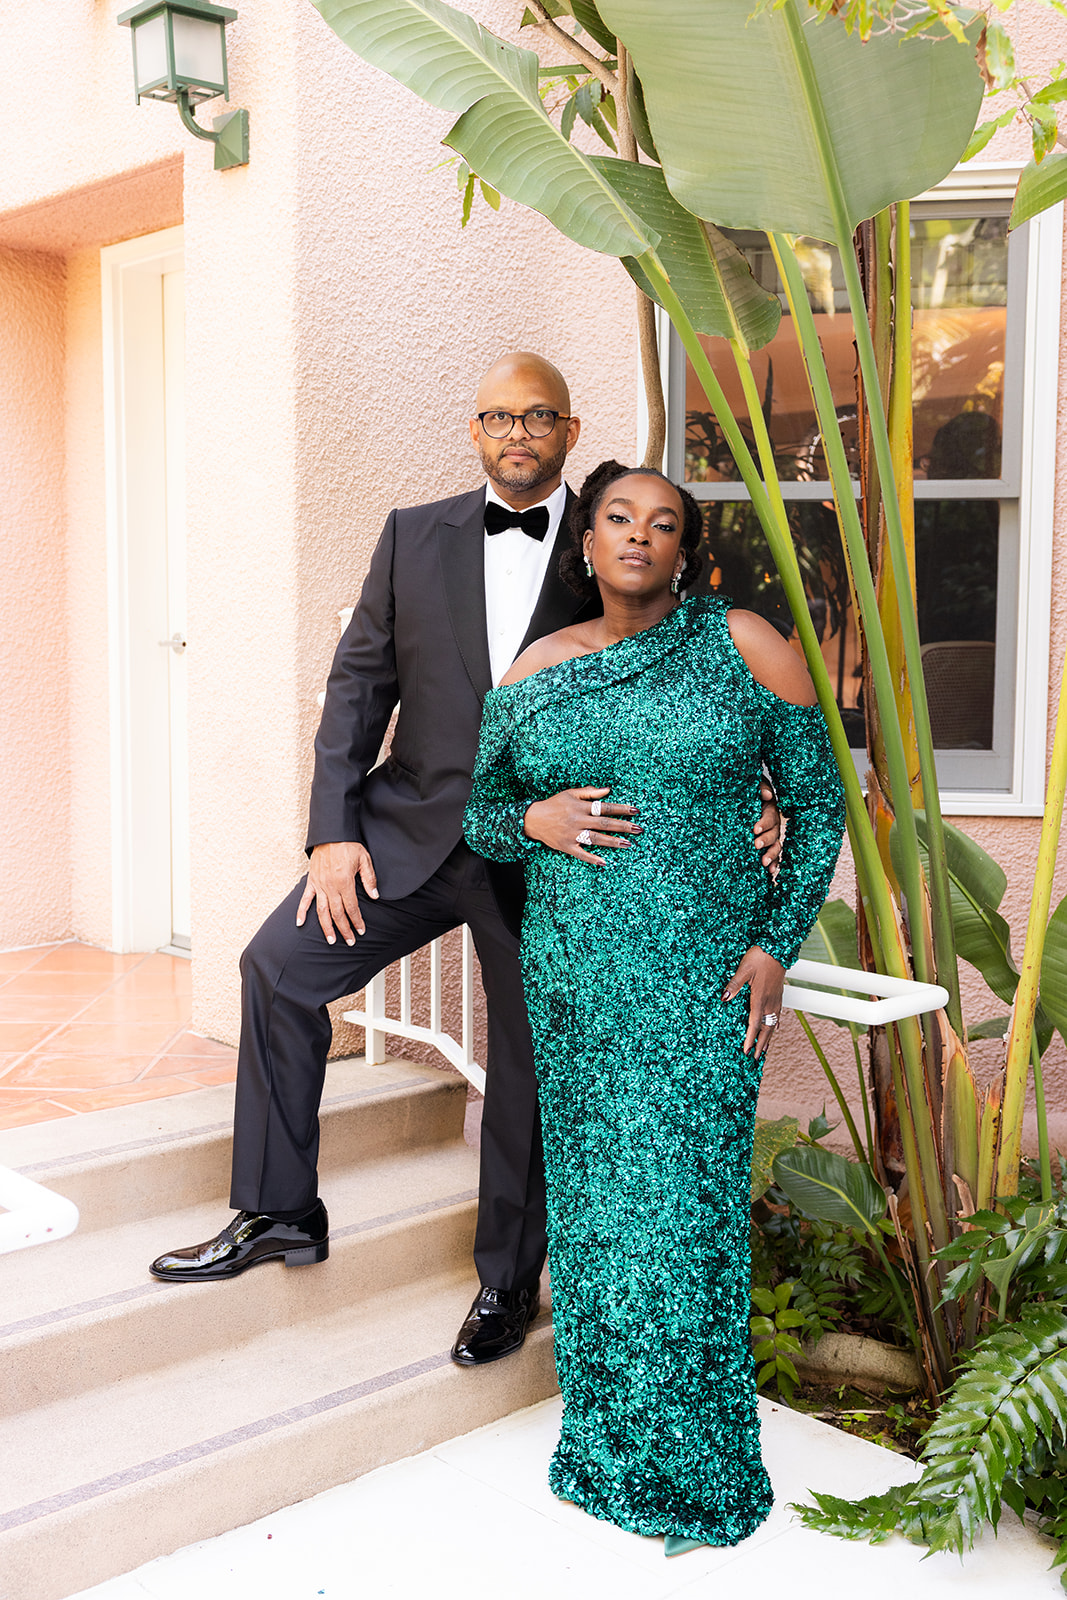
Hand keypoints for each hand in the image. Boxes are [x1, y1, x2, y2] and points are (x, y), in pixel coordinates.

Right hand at [296, 841, 378, 944]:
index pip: (351, 908)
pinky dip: (301, 912)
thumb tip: (374, 896)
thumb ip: (369, 879)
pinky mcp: (311, 881)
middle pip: (337, 913)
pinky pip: (305, 899)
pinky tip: (300, 924)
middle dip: (344, 929)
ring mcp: (319, 885)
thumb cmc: (348, 845)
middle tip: (350, 941)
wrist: (331, 833)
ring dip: (326, 927)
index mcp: (345, 882)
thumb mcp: (364, 860)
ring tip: (331, 940)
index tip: (361, 930)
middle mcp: (330, 886)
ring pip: (322, 911)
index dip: (357, 921)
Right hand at [522, 786, 641, 865]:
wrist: (533, 819)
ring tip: (628, 844)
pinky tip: (605, 862)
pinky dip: (592, 858)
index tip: (635, 811)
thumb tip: (608, 790)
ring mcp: (572, 834)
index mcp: (580, 807)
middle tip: (638, 829)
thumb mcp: (570, 793)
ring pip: (596, 839)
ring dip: (612, 841)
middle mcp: (577, 820)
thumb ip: (589, 792)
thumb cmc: (554, 804)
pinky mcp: (566, 846)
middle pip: (604, 823)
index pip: (604, 807)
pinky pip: (581, 854)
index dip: (620, 809)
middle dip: (622, 826)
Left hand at [722, 945, 784, 1059]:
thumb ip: (734, 985)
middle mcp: (769, 1002)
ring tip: (765, 1049)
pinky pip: (778, 1015)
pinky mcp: (779, 994)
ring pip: (773, 1023)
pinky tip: (775, 1028)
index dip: (750, 1039)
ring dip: (768, 1037)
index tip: (746, 1052)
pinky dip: (775, 1025)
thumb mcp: (743, 969)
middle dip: (760, 1044)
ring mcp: (776, 998)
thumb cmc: (760, 957)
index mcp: (760, 998)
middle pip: (766, 1029)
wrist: (778, 947)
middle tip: (756, 1058)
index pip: (754, 1024)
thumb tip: (724, 999)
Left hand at [754, 780, 781, 871]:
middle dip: (766, 840)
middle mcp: (774, 823)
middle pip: (774, 833)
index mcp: (770, 808)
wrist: (744, 796)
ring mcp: (772, 834)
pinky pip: (774, 854)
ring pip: (776, 845)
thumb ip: (760, 788)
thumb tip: (768, 795)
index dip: (763, 824)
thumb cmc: (749, 791)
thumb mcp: (754, 786)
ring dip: (771, 854)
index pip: (769, 817)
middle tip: (756, 845)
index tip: (754, 829)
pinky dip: (774, 863)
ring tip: (764, 862)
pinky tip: (770, 871)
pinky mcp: (768, 843)